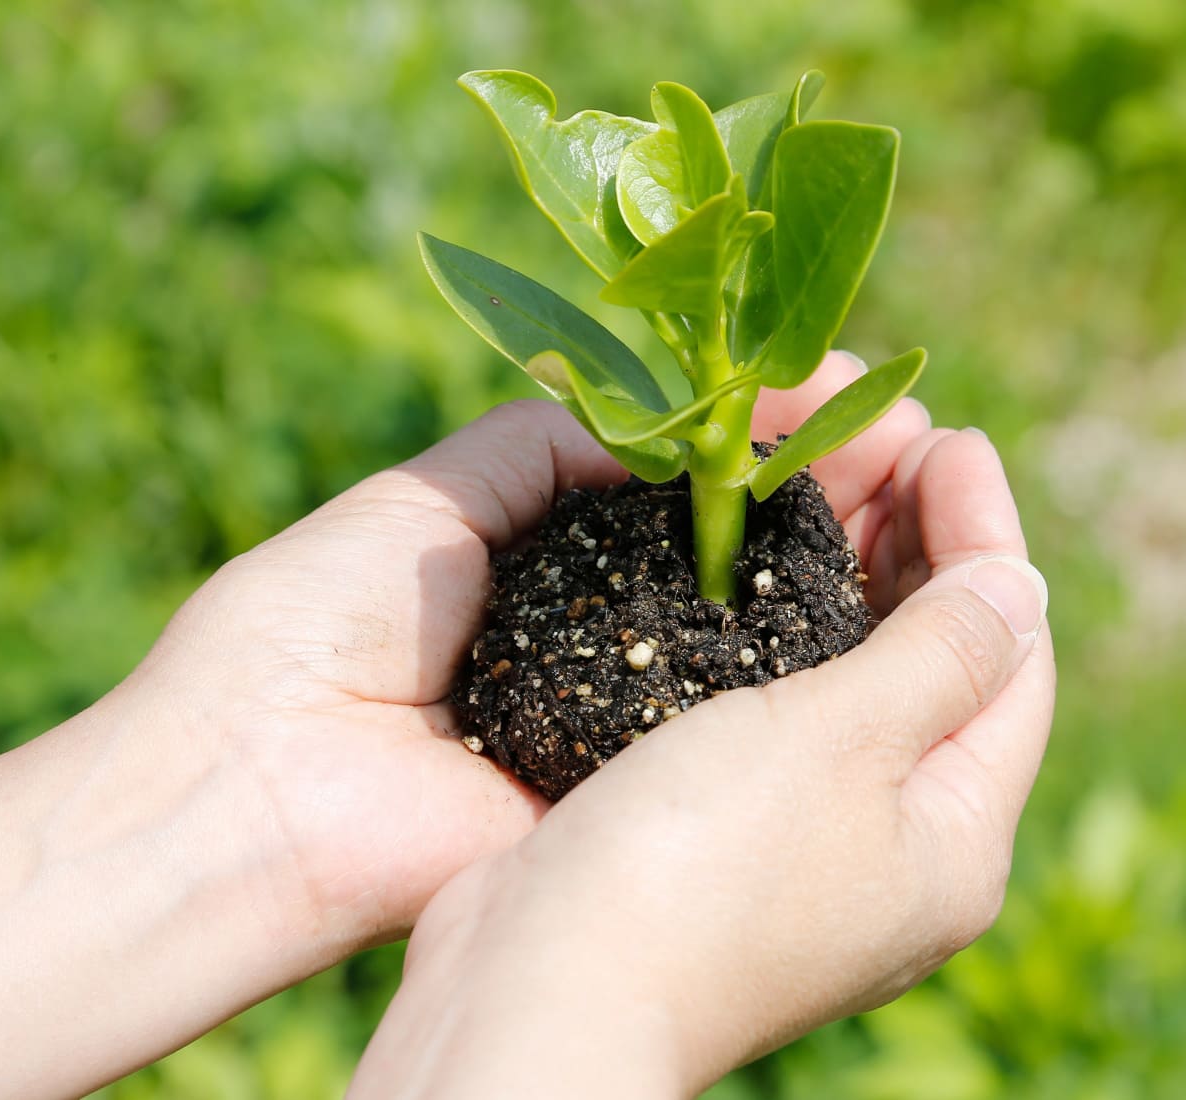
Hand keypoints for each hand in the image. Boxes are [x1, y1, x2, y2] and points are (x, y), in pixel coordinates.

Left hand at [126, 350, 946, 948]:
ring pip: (770, 633)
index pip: (702, 481)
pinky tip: (884, 606)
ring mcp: (635, 709)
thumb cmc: (315, 625)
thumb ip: (554, 442)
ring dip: (851, 565)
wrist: (256, 789)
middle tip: (926, 440)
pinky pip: (743, 718)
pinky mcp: (643, 779)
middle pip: (754, 551)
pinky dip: (814, 663)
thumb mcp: (438, 495)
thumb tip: (690, 407)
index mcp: (562, 559)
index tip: (864, 390)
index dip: (783, 430)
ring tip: (930, 497)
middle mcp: (612, 631)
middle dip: (841, 489)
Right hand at [347, 363, 1053, 1097]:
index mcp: (957, 841)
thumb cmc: (703, 862)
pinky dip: (780, 636)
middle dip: (922, 552)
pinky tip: (743, 573)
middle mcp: (897, 855)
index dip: (990, 541)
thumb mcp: (844, 739)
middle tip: (888, 442)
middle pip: (941, 673)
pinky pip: (784, 715)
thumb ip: (941, 654)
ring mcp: (810, 854)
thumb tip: (1023, 581)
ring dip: (850, 584)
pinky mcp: (727, 844)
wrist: (540, 992)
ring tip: (824, 481)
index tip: (953, 440)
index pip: (1014, 662)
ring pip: (857, 689)